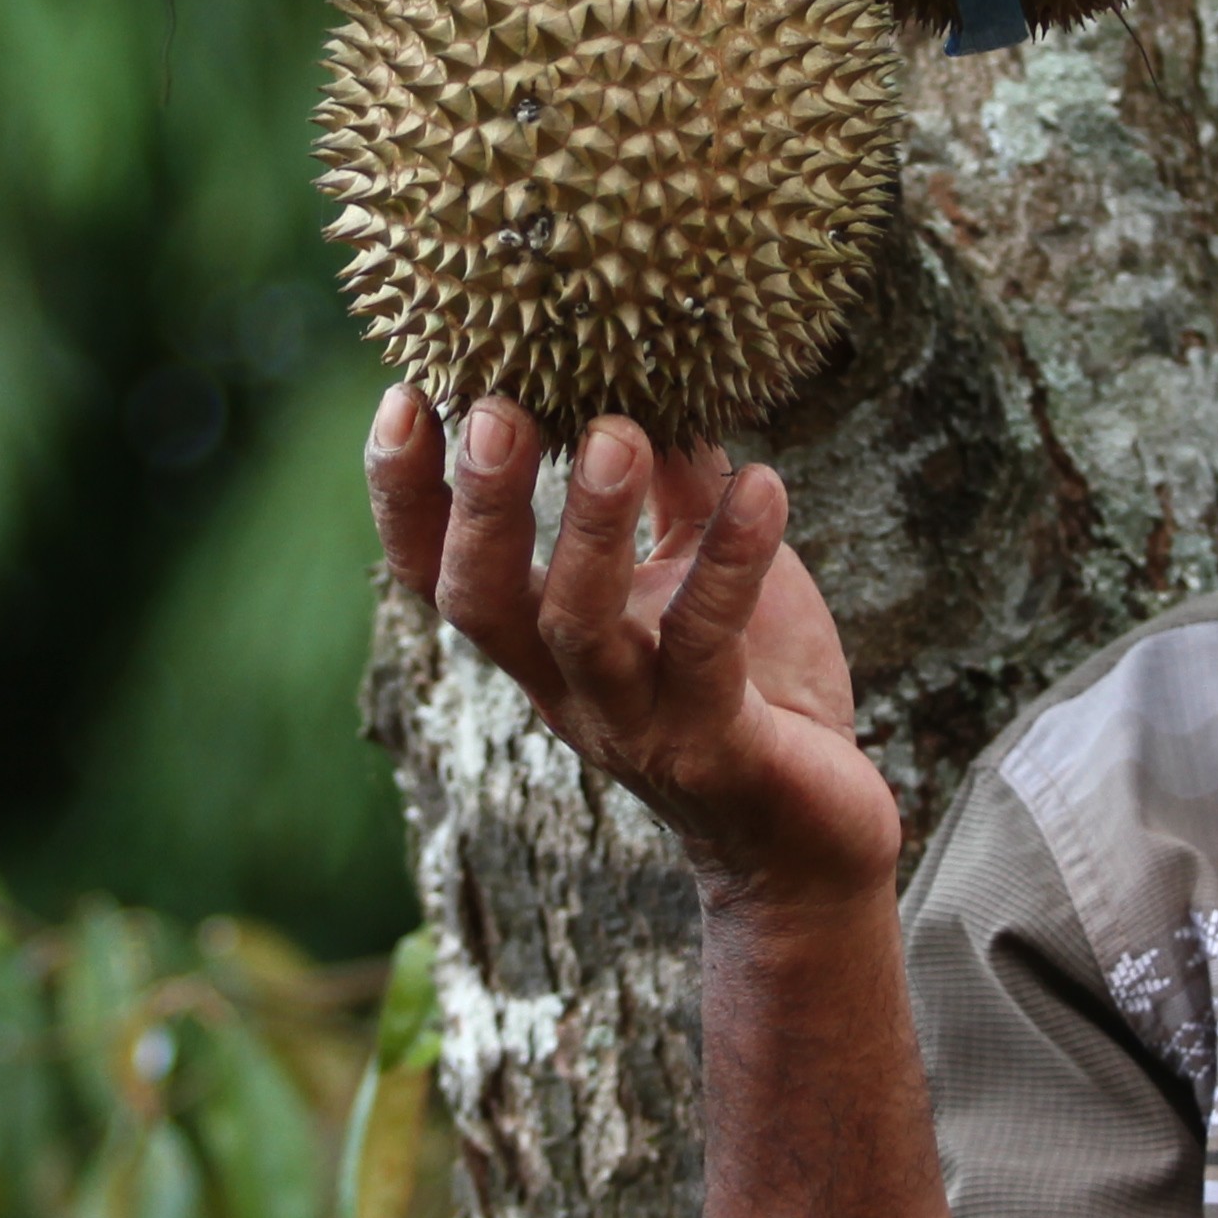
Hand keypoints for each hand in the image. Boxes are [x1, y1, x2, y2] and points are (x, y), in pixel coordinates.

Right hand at [369, 386, 908, 911]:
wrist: (814, 838)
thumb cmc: (752, 689)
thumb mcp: (698, 573)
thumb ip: (674, 487)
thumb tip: (659, 379)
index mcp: (542, 645)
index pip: (439, 571)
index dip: (406, 494)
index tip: (404, 395)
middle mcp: (567, 688)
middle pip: (481, 602)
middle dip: (479, 504)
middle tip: (494, 411)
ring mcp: (635, 722)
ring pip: (581, 627)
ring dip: (592, 528)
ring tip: (617, 432)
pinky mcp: (715, 746)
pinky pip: (710, 645)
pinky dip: (731, 560)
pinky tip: (763, 484)